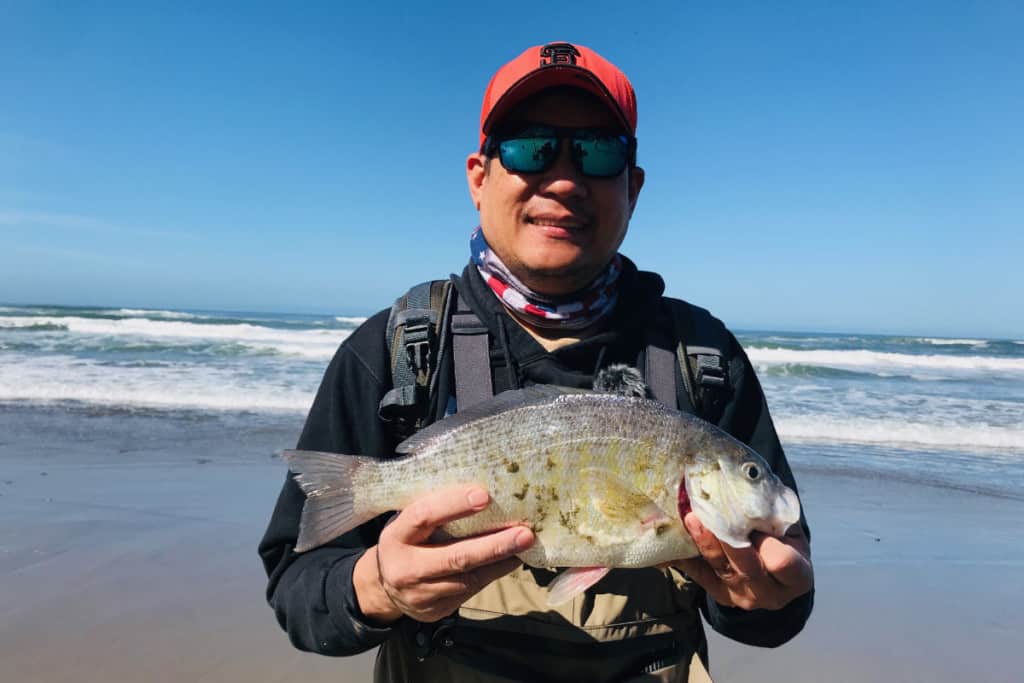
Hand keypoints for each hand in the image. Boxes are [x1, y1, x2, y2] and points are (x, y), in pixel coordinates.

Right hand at [353, 485, 534, 623]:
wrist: (384, 587)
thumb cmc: (406, 540)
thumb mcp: (408, 521)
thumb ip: (434, 509)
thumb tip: (482, 488)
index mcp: (397, 536)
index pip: (424, 516)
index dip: (453, 505)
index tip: (484, 495)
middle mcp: (406, 568)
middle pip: (455, 556)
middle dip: (494, 545)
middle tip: (525, 533)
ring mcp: (421, 594)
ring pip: (469, 578)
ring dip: (501, 561)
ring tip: (525, 546)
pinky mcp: (436, 611)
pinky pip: (471, 592)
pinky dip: (494, 574)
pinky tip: (510, 560)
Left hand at [671, 512, 812, 610]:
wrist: (775, 576)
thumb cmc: (785, 544)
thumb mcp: (791, 531)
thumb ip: (776, 515)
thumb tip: (750, 485)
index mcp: (797, 577)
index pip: (783, 563)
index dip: (767, 544)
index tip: (753, 521)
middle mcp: (770, 593)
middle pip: (746, 566)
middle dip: (727, 539)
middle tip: (709, 513)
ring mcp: (742, 596)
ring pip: (719, 567)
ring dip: (703, 540)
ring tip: (691, 517)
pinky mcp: (719, 594)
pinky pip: (698, 574)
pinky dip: (684, 555)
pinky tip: (671, 539)